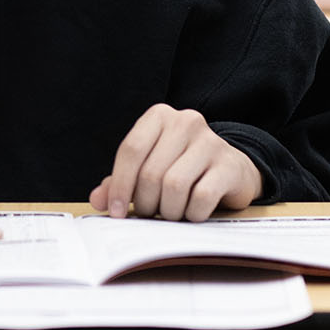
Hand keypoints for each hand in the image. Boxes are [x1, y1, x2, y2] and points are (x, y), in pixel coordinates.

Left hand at [89, 103, 262, 220]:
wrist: (231, 170)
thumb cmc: (182, 169)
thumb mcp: (148, 169)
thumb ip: (121, 182)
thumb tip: (97, 200)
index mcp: (159, 116)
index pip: (131, 149)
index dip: (120, 184)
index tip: (116, 212)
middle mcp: (186, 122)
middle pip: (151, 173)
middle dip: (145, 203)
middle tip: (149, 213)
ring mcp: (211, 142)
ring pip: (174, 186)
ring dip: (168, 210)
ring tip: (171, 213)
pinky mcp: (229, 165)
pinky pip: (201, 197)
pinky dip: (192, 213)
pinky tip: (192, 213)